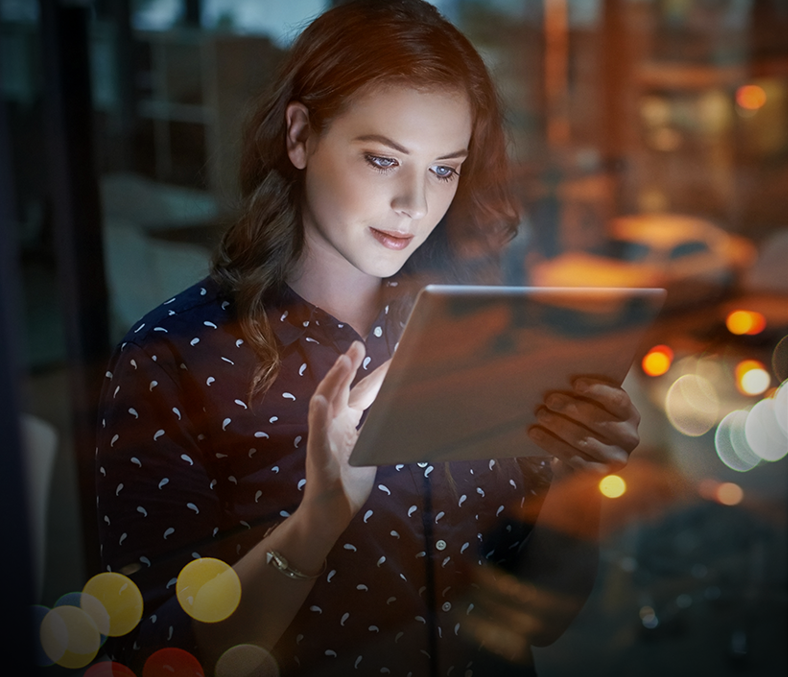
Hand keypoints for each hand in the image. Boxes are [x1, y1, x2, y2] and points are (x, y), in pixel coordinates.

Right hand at [301, 342, 389, 532]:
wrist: (329, 515)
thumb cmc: (348, 482)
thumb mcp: (368, 451)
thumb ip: (376, 431)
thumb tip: (399, 415)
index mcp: (345, 423)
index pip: (362, 392)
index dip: (376, 374)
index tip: (392, 356)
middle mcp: (332, 425)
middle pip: (341, 390)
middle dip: (349, 366)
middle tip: (358, 345)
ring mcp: (324, 439)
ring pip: (325, 404)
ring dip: (334, 381)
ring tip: (343, 361)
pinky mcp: (319, 458)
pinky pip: (318, 436)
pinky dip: (318, 418)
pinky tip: (320, 402)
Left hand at [527, 378, 639, 474]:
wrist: (579, 458)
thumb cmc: (583, 422)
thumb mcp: (589, 405)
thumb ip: (583, 394)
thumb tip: (560, 380)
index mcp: (629, 414)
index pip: (618, 399)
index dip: (597, 390)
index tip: (575, 383)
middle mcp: (629, 437)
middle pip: (597, 419)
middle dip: (570, 407)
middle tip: (549, 400)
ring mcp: (615, 458)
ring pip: (583, 439)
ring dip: (558, 425)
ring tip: (540, 414)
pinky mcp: (598, 473)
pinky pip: (571, 456)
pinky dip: (550, 443)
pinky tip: (535, 432)